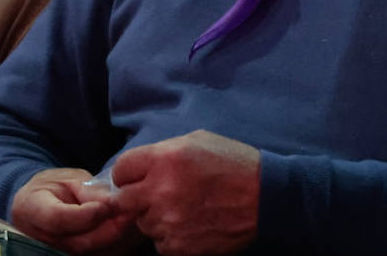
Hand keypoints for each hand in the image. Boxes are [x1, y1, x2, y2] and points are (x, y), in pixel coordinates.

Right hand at [10, 168, 139, 254]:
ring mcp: (59, 253)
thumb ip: (88, 190)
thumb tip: (114, 202)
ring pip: (95, 253)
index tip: (107, 205)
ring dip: (119, 237)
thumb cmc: (54, 188)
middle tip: (134, 209)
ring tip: (135, 216)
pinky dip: (120, 245)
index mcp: (31, 209)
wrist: (41, 206)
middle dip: (111, 227)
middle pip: (81, 242)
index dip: (85, 215)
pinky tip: (130, 228)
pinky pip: (103, 255)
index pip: (58, 218)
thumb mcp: (67, 179)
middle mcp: (42, 238)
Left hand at [111, 131, 259, 254]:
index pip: (121, 169)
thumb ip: (163, 152)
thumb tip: (140, 165)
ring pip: (143, 224)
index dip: (129, 173)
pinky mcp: (181, 246)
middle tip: (154, 196)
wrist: (266, 198)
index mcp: (163, 159)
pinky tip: (189, 225)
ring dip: (155, 218)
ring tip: (180, 209)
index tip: (137, 177)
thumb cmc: (233, 164)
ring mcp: (170, 221)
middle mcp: (161, 190)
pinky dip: (170, 238)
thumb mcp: (196, 141)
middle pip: (124, 200)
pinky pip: (160, 244)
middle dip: (136, 198)